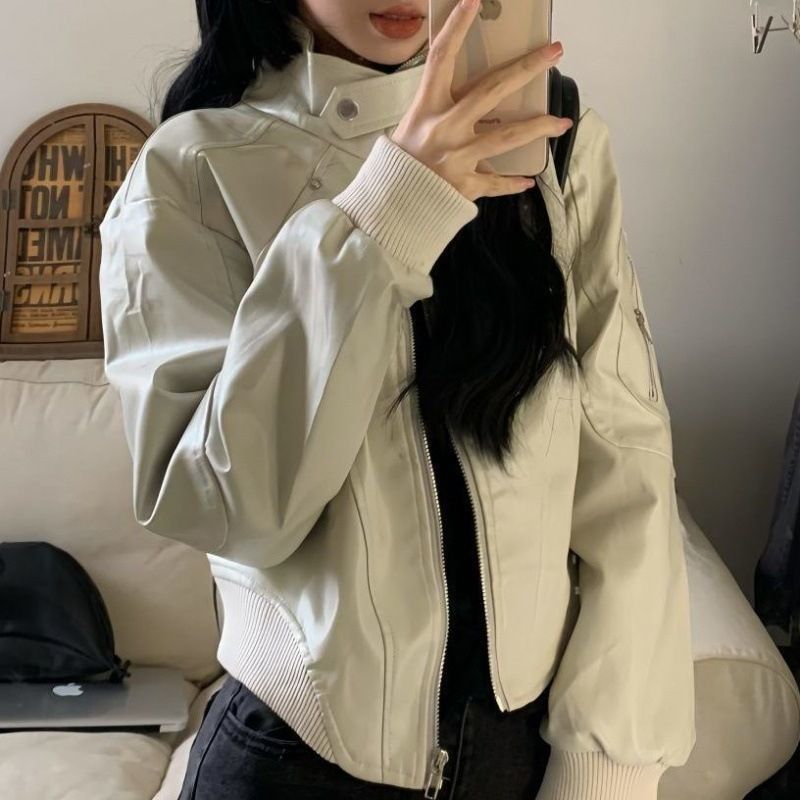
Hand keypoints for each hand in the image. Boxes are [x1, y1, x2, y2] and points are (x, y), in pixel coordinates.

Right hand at [390, 0, 571, 201]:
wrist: (390, 206)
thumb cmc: (401, 163)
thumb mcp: (413, 126)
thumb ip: (441, 110)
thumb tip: (475, 97)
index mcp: (427, 108)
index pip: (442, 58)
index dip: (457, 26)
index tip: (474, 1)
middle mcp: (445, 128)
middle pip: (492, 90)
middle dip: (527, 68)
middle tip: (554, 52)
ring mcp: (458, 158)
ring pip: (508, 137)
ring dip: (539, 127)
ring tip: (562, 123)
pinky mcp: (465, 186)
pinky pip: (495, 183)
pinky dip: (512, 182)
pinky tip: (528, 179)